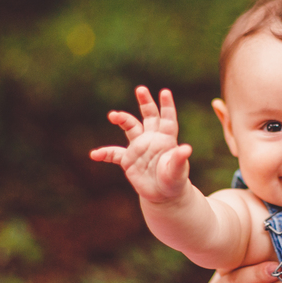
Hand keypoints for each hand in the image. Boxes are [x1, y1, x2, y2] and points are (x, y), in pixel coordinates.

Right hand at [91, 86, 192, 203]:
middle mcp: (152, 138)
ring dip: (122, 119)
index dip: (167, 105)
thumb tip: (186, 149)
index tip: (165, 92)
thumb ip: (179, 159)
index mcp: (166, 139)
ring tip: (113, 115)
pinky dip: (104, 153)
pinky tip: (95, 155)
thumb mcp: (178, 171)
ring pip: (130, 127)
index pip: (167, 119)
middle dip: (145, 102)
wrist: (163, 194)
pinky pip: (114, 154)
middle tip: (141, 89)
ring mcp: (139, 147)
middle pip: (149, 115)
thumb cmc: (174, 180)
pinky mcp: (128, 159)